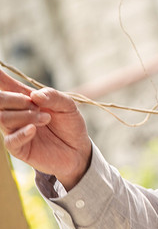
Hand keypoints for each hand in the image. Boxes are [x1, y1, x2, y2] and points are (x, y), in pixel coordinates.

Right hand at [0, 69, 91, 188]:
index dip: (0, 78)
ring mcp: (15, 130)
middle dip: (14, 98)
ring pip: (2, 118)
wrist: (78, 150)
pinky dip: (21, 133)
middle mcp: (16, 113)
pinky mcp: (19, 148)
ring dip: (24, 116)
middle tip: (35, 104)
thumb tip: (35, 95)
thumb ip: (53, 96)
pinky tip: (33, 129)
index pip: (6, 85)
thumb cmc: (70, 125)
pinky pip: (10, 140)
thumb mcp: (68, 106)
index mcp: (25, 99)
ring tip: (46, 118)